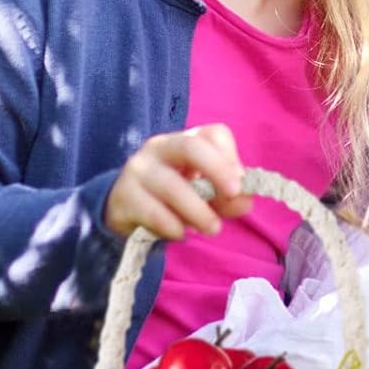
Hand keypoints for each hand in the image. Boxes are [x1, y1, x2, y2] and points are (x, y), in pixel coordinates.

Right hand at [105, 122, 253, 240]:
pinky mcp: (123, 196)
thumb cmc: (173, 197)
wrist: (124, 210)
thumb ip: (227, 198)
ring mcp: (138, 169)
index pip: (214, 134)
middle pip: (191, 147)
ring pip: (172, 186)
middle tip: (234, 195)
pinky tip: (181, 234)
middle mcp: (160, 147)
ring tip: (212, 229)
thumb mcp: (204, 194)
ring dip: (198, 211)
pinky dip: (173, 226)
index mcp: (185, 140)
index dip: (231, 158)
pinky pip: (153, 212)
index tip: (240, 186)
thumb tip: (244, 202)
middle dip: (217, 170)